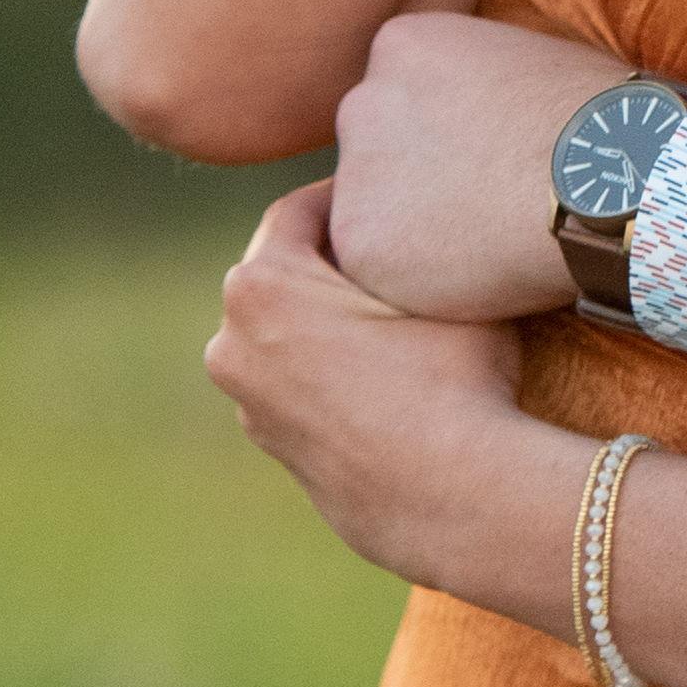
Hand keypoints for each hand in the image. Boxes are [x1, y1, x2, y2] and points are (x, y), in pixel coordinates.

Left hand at [202, 185, 552, 593]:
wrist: (453, 497)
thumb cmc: (452, 379)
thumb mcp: (442, 283)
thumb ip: (416, 242)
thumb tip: (428, 216)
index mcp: (261, 286)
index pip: (299, 209)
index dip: (349, 192)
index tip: (389, 189)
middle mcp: (233, 341)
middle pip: (282, 269)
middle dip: (333, 255)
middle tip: (395, 247)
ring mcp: (248, 401)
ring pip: (284, 330)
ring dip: (325, 314)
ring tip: (391, 313)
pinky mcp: (274, 445)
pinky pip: (295, 380)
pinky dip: (328, 366)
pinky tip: (387, 374)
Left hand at [332, 8, 627, 320]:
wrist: (607, 176)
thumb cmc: (597, 119)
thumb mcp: (528, 61)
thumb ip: (482, 84)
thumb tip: (493, 112)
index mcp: (403, 45)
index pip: (401, 97)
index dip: (446, 136)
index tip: (486, 159)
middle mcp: (362, 101)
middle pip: (376, 151)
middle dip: (418, 179)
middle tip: (483, 205)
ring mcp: (355, 173)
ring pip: (373, 212)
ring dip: (416, 231)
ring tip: (488, 239)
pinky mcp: (359, 240)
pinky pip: (380, 268)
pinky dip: (420, 280)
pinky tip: (478, 268)